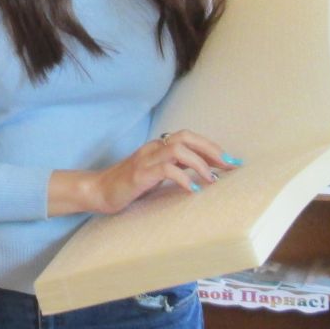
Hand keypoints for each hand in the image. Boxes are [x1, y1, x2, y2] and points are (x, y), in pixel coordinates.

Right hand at [48, 129, 239, 216]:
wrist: (98, 191)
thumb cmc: (128, 186)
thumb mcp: (156, 175)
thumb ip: (176, 169)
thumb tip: (205, 173)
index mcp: (158, 147)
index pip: (189, 138)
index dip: (211, 147)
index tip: (231, 162)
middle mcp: (153, 149)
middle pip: (186, 137)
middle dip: (212, 150)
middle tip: (229, 166)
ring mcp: (145, 160)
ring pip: (178, 150)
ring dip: (200, 164)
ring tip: (212, 180)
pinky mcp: (139, 175)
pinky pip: (165, 169)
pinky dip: (183, 178)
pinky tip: (192, 189)